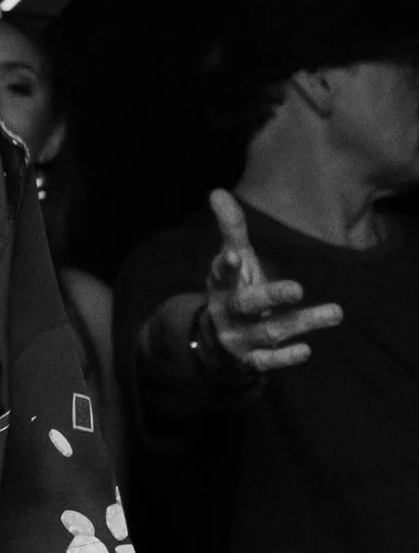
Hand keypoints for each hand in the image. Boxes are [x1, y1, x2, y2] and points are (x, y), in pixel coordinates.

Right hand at [200, 189, 341, 373]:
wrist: (219, 340)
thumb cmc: (234, 289)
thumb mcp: (233, 259)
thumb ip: (231, 229)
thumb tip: (217, 190)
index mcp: (221, 285)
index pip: (220, 273)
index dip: (225, 264)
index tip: (234, 253)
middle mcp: (227, 312)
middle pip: (245, 304)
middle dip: (270, 296)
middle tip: (297, 288)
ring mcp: (239, 337)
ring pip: (269, 331)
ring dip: (302, 323)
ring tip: (335, 312)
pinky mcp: (251, 359)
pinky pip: (267, 362)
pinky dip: (285, 357)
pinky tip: (307, 350)